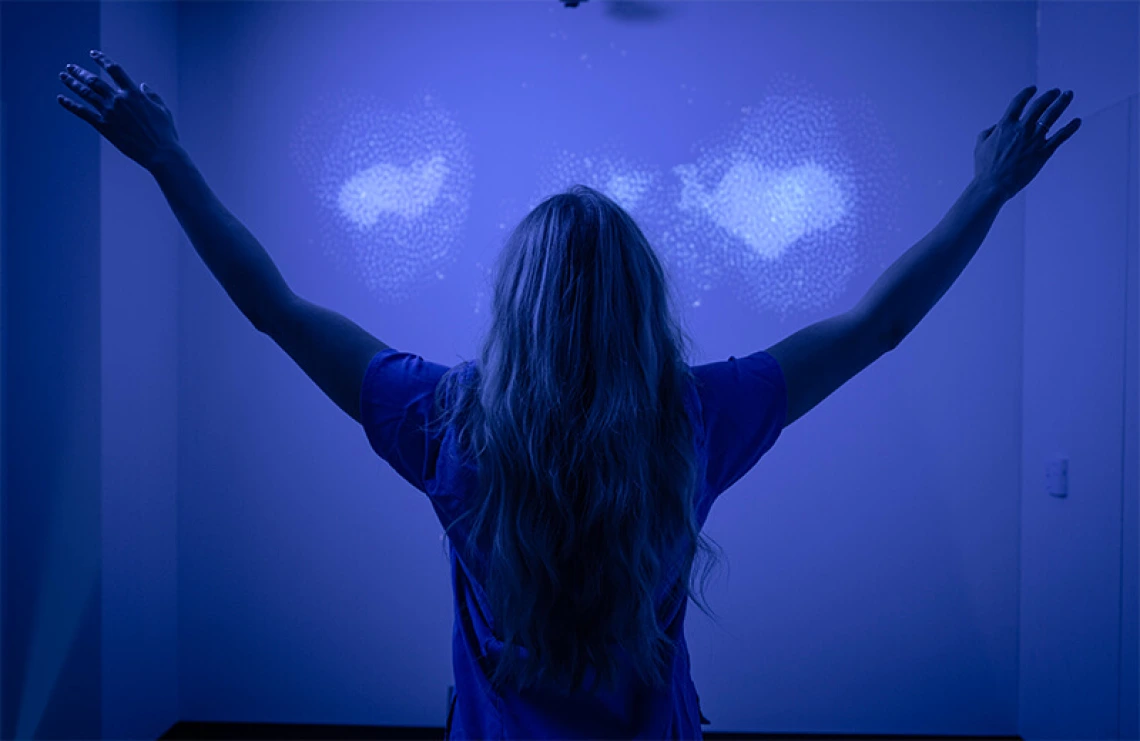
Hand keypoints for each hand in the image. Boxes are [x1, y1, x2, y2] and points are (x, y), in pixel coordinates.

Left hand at [57, 50, 180, 170]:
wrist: (160, 153)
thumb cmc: (165, 133)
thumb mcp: (162, 110)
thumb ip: (152, 95)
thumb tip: (142, 85)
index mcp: (133, 93)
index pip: (114, 70)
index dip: (102, 60)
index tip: (93, 54)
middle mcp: (118, 100)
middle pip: (94, 81)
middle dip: (80, 72)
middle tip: (70, 67)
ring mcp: (109, 113)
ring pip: (85, 94)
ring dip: (72, 84)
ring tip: (63, 77)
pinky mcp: (103, 126)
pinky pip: (82, 113)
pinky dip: (70, 105)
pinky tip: (61, 99)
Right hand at [974, 85, 1080, 201]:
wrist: (994, 185)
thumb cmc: (985, 168)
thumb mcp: (980, 146)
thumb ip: (988, 132)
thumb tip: (995, 127)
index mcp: (1005, 126)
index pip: (1018, 103)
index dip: (1027, 94)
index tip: (1033, 89)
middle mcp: (1022, 129)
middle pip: (1039, 105)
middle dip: (1049, 96)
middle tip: (1056, 91)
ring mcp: (1034, 140)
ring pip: (1052, 116)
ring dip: (1061, 103)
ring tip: (1068, 95)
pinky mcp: (1043, 152)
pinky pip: (1060, 137)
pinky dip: (1070, 128)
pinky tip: (1077, 121)